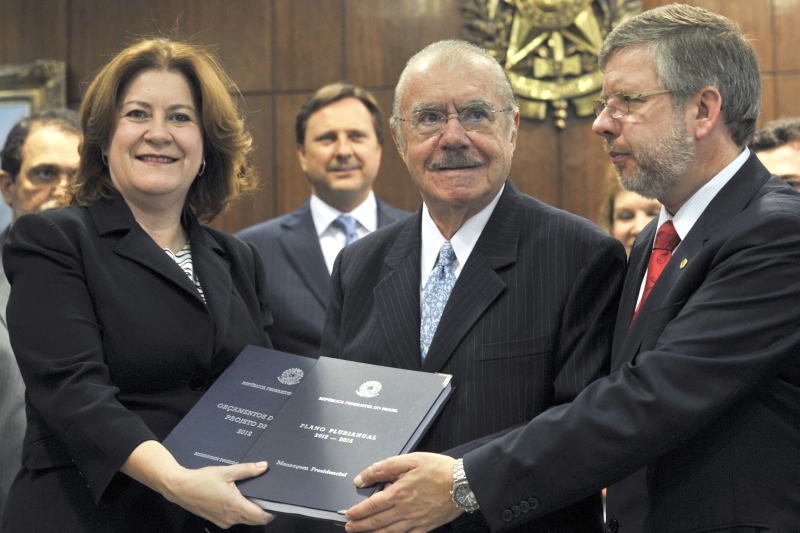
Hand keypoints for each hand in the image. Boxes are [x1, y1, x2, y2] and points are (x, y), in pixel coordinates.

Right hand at [162, 461, 275, 528]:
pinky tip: (236, 499)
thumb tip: (263, 466)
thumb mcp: (227, 471)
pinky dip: (240, 511)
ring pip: (245, 520)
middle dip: (263, 511)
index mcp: (236, 507)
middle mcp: (231, 518)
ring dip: (251, 511)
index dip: (272, 512)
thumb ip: (247, 469)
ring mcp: (223, 521)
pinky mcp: (217, 520)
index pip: (261, 517)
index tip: (277, 504)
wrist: (180, 488)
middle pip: (255, 520)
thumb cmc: (201, 481)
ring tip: (250, 495)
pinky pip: (234, 519)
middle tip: (267, 498)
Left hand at [344, 452, 462, 532]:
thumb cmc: (439, 470)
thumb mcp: (410, 460)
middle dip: (360, 525)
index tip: (348, 513)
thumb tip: (364, 476)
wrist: (463, 483)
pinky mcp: (426, 526)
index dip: (357, 511)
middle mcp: (404, 509)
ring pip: (389, 531)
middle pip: (377, 520)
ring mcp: (415, 520)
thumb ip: (386, 467)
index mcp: (399, 492)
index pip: (372, 505)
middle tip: (349, 527)